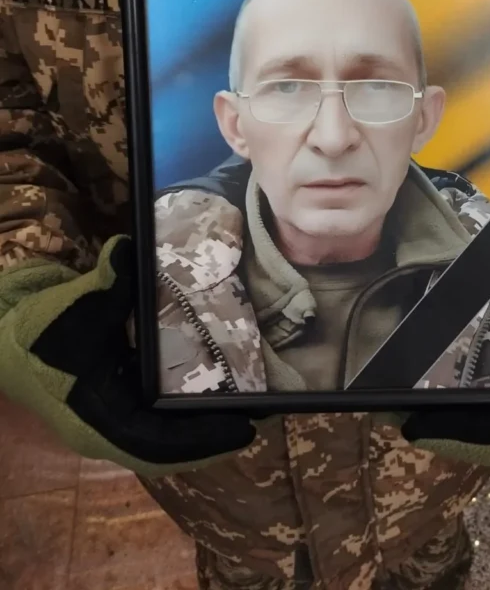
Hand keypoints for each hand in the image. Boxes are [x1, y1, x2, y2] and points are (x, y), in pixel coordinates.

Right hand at [0, 237, 256, 476]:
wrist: (2, 328)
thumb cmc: (35, 328)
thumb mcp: (71, 307)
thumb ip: (107, 284)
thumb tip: (128, 250)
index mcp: (95, 419)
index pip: (157, 446)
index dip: (202, 443)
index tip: (244, 429)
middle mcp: (105, 426)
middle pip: (168, 447)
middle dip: (210, 438)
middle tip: (256, 418)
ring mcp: (108, 413)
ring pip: (163, 433)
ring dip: (199, 424)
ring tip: (242, 405)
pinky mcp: (113, 394)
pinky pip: (155, 412)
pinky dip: (184, 404)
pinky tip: (212, 383)